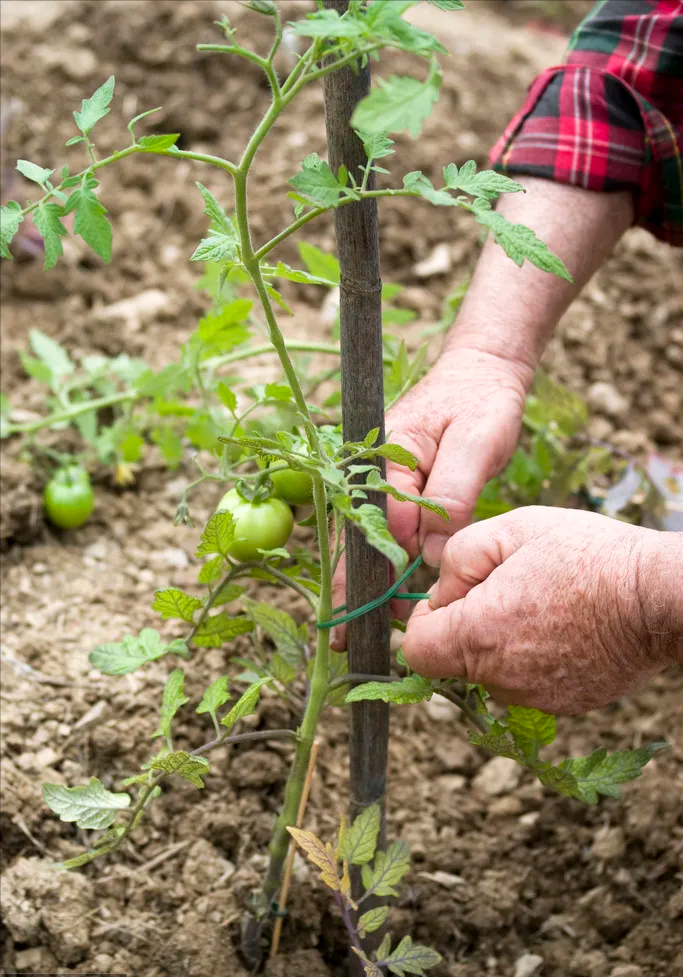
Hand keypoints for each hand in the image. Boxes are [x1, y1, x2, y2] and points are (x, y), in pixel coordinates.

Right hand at [329, 346, 529, 650]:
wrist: (483, 371)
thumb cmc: (482, 401)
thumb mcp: (476, 443)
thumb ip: (452, 493)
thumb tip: (429, 552)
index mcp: (384, 455)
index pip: (380, 522)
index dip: (385, 567)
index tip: (383, 612)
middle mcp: (372, 471)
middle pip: (356, 537)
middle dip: (352, 588)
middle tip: (342, 640)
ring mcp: (381, 481)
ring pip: (365, 539)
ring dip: (362, 582)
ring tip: (354, 631)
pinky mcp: (395, 489)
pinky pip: (382, 532)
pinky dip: (380, 564)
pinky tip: (378, 596)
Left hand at [402, 507, 673, 714]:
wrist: (659, 596)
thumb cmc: (586, 556)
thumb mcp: (509, 529)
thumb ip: (456, 558)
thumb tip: (439, 590)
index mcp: (477, 637)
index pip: (416, 651)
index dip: (424, 621)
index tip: (453, 596)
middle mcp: (500, 679)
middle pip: (455, 661)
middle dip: (467, 625)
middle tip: (509, 588)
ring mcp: (534, 698)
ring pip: (491, 672)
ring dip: (501, 643)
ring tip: (543, 603)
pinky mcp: (565, 706)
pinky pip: (527, 682)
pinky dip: (534, 658)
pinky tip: (564, 626)